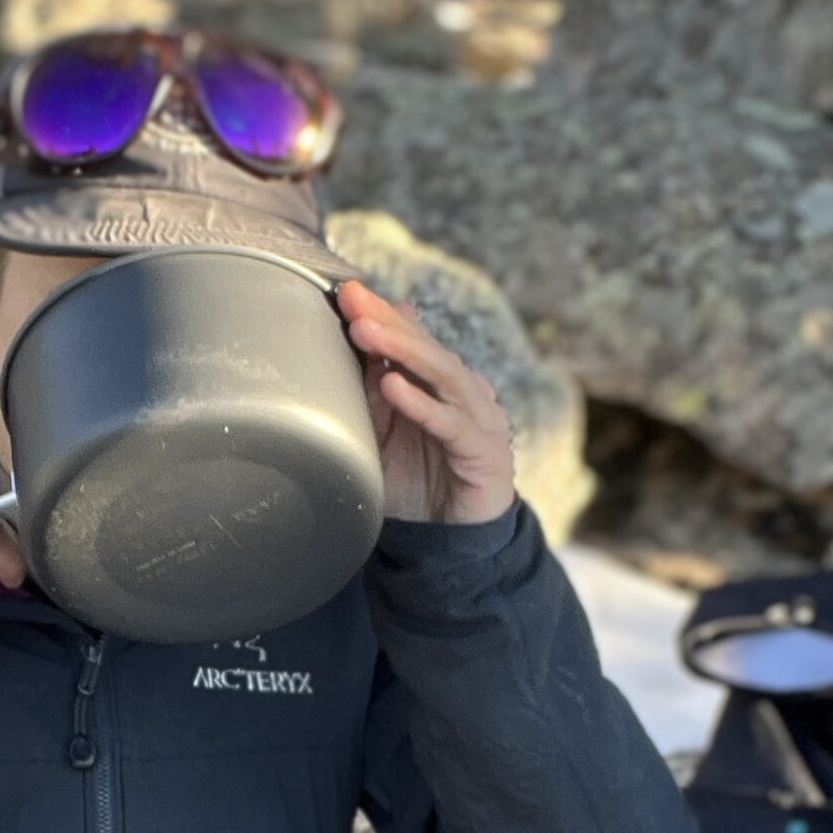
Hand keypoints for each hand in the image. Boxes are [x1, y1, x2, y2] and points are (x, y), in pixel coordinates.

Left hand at [337, 280, 516, 526]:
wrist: (451, 541)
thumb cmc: (418, 485)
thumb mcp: (382, 437)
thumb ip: (373, 397)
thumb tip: (361, 349)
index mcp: (440, 385)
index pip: (413, 340)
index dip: (383, 314)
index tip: (348, 291)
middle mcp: (463, 394)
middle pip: (428, 348)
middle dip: (388, 321)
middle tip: (354, 300)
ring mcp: (479, 419)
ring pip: (442, 375)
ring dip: (403, 350)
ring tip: (366, 331)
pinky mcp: (484, 451)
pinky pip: (450, 423)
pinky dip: (421, 403)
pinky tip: (393, 386)